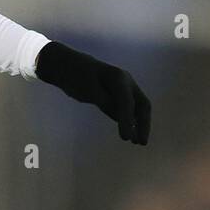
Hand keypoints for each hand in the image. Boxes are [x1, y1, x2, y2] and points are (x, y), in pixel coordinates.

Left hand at [35, 42, 150, 144]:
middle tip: (141, 143)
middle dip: (143, 124)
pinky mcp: (115, 96)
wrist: (66, 66)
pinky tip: (129, 135)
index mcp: (118, 78)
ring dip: (139, 124)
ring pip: (136, 108)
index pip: (127, 102)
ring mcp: (122, 89)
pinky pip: (126, 110)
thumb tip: (120, 115)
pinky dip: (129, 122)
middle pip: (141, 104)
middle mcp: (125, 82)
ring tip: (138, 142)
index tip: (125, 139)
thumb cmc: (76, 76)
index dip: (128, 121)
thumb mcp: (89, 90)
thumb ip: (105, 102)